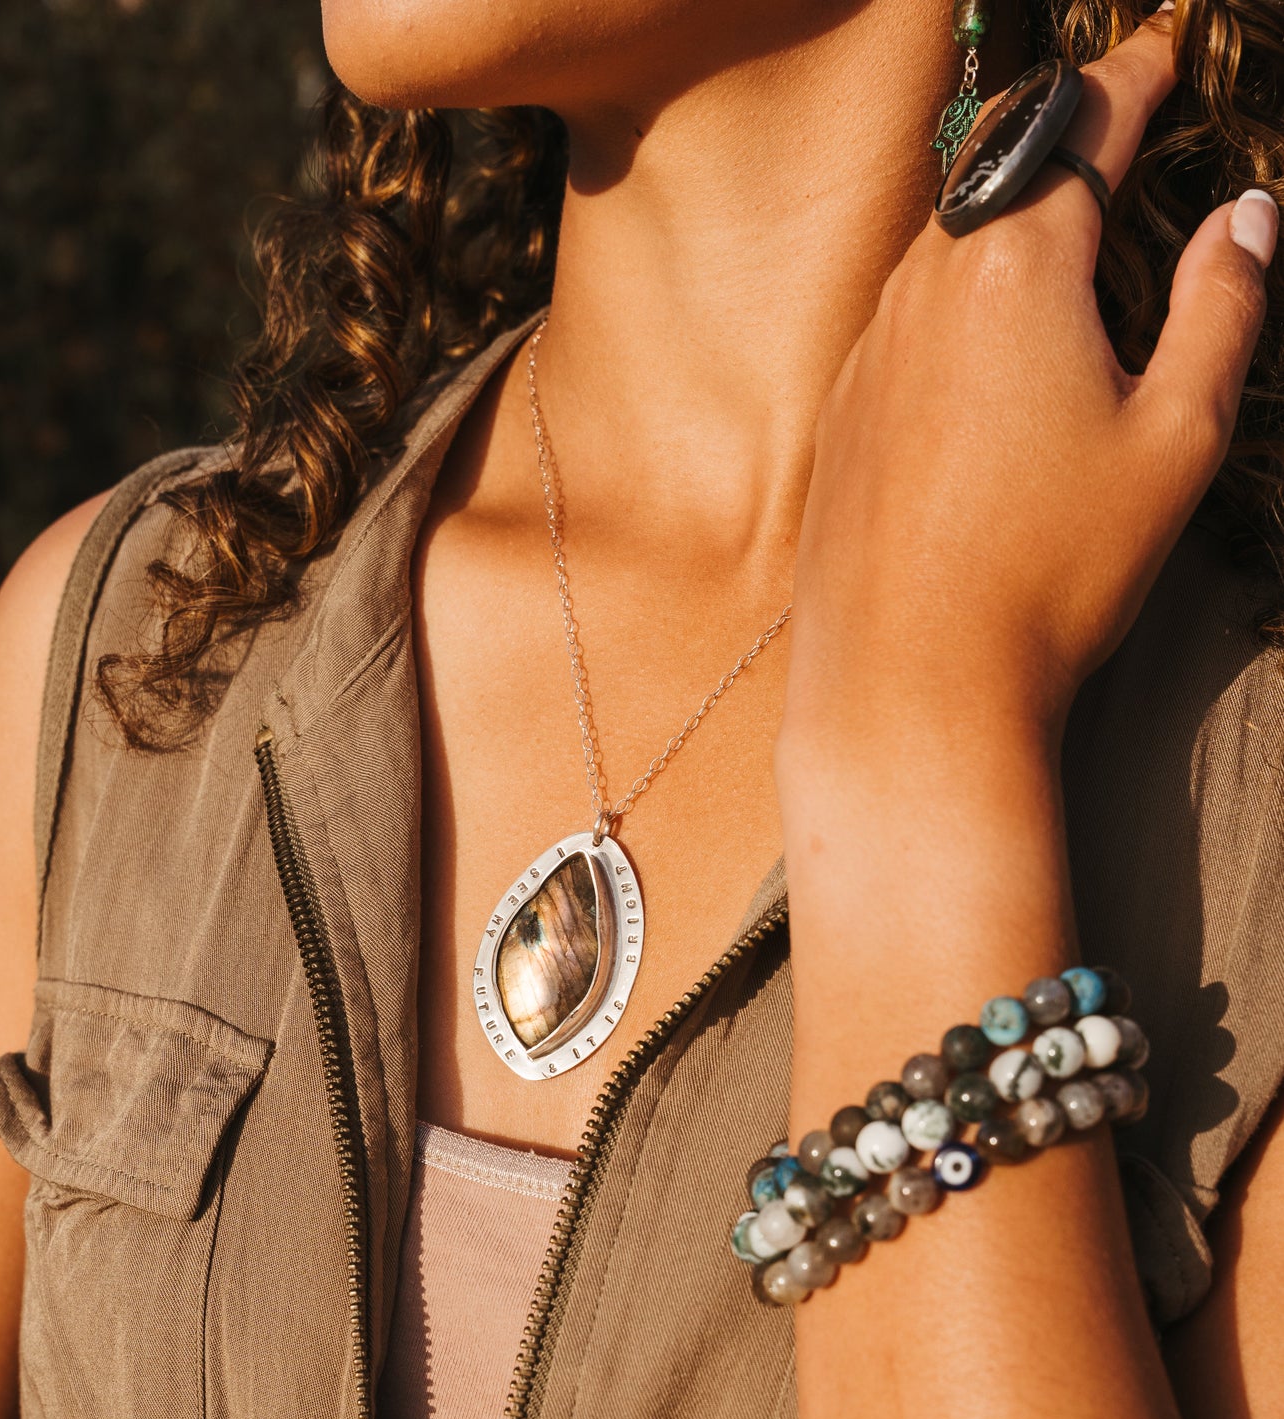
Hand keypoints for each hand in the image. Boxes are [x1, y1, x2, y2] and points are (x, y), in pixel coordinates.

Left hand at [782, 12, 1275, 749]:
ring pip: (949, 245)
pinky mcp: (845, 412)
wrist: (911, 685)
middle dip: (1069, 145)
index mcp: (1018, 271)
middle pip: (1005, 174)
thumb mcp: (1174, 437)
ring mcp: (872, 350)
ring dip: (1010, 225)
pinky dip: (959, 304)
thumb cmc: (1052, 572)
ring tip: (1070, 249)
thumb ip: (1221, 306)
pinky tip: (992, 359)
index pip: (1086, 126)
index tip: (1166, 45)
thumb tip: (1247, 214)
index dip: (1138, 74)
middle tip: (1126, 140)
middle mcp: (927, 288)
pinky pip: (907, 319)